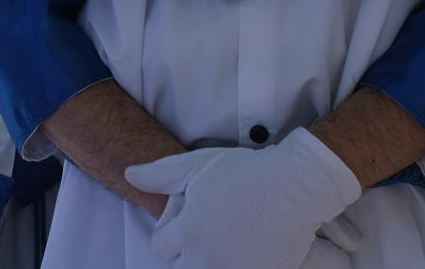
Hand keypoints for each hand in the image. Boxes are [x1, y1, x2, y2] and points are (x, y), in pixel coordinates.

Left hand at [125, 130, 360, 268]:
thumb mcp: (195, 165)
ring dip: (213, 258)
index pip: (160, 247)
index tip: (189, 215)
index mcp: (187, 234)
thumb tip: (130, 175)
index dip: (170, 230)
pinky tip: (249, 244)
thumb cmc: (244, 173)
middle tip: (210, 226)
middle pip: (183, 266)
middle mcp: (206, 261)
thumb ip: (158, 174)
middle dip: (189, 249)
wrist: (294, 188)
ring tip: (229, 236)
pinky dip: (239, 263)